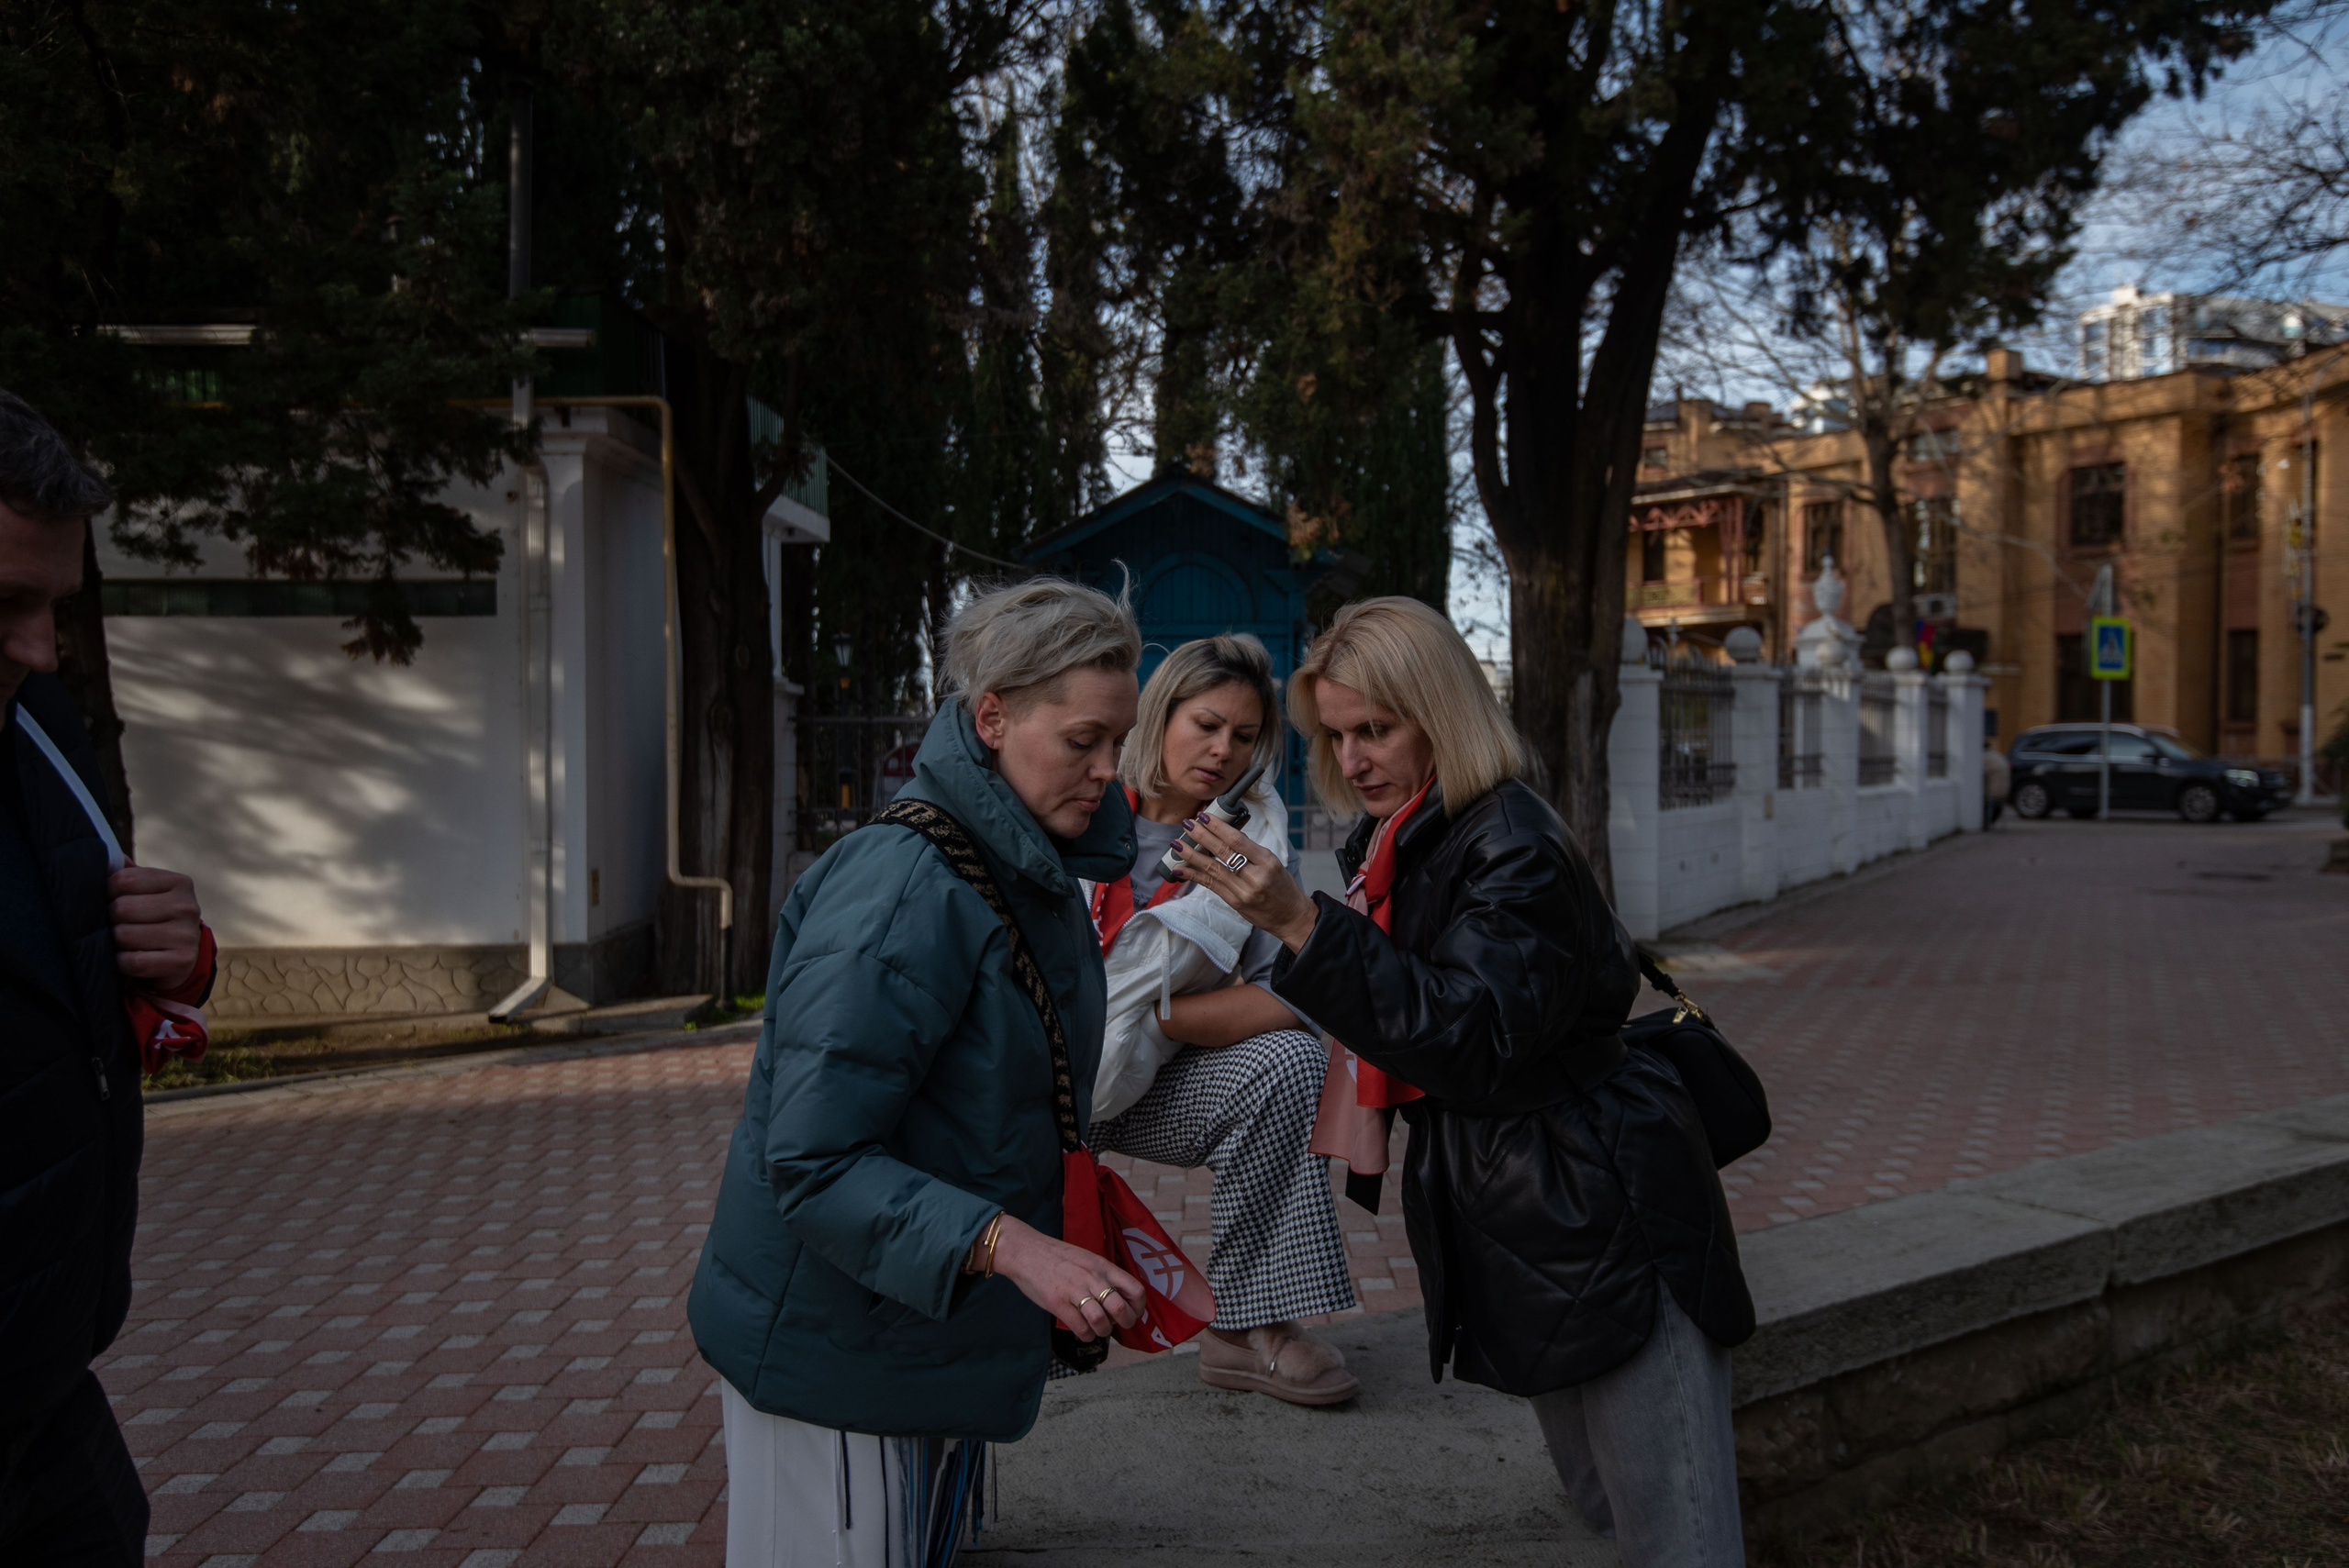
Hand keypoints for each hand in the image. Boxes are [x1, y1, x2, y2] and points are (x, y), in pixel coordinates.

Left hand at [109, 864, 201, 990]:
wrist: (179, 959)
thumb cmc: (153, 919)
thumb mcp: (146, 892)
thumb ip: (127, 873)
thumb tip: (105, 857)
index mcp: (179, 882)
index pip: (123, 880)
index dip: (108, 893)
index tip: (113, 901)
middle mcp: (188, 906)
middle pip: (122, 908)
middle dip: (111, 920)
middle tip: (119, 925)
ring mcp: (187, 935)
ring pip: (124, 935)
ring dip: (116, 943)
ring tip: (125, 943)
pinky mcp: (182, 961)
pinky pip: (133, 961)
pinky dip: (122, 963)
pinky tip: (129, 959)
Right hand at [985, 1215, 1145, 1340]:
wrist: (1026, 1251)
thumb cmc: (1058, 1257)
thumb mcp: (1088, 1259)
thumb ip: (1104, 1276)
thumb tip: (1120, 1299)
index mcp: (1103, 1266)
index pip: (1135, 1289)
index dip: (1138, 1307)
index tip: (1132, 1313)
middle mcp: (1092, 1278)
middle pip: (1120, 1308)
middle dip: (1124, 1323)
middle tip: (1116, 1324)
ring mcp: (1074, 1291)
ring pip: (1100, 1322)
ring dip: (1103, 1331)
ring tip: (1098, 1328)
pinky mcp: (1058, 1303)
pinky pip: (1080, 1328)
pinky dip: (1086, 1335)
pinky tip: (1083, 1331)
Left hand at [1172, 814, 1317, 952]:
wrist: (1290, 916)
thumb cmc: (1282, 886)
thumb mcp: (1273, 862)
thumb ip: (1250, 850)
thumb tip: (1225, 833)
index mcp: (1267, 862)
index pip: (1238, 841)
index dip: (1219, 828)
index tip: (1205, 817)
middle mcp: (1255, 877)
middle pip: (1223, 853)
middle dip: (1202, 837)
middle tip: (1187, 824)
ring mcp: (1243, 892)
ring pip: (1212, 870)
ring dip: (1192, 855)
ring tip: (1177, 844)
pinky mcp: (1234, 903)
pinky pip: (1210, 886)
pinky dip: (1193, 876)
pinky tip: (1179, 869)